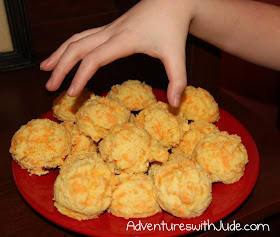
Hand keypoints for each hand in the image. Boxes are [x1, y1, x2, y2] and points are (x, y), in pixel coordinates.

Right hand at [40, 0, 194, 107]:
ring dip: (59, 54)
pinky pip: (83, 36)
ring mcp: (108, 28)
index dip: (80, 76)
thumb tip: (176, 105)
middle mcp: (111, 32)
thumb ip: (177, 80)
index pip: (94, 59)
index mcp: (124, 40)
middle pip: (77, 48)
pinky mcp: (110, 28)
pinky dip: (69, 47)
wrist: (172, 0)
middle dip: (61, 68)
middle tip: (50, 87)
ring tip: (45, 69)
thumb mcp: (177, 55)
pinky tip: (65, 54)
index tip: (71, 94)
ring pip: (76, 39)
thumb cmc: (173, 27)